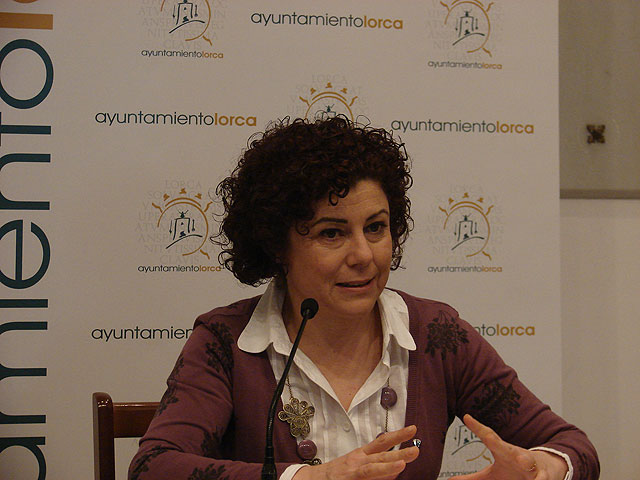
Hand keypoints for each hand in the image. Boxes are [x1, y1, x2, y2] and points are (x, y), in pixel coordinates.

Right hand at [293, 425, 418, 479]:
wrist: (311, 479)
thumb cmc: (337, 473)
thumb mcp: (356, 464)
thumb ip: (376, 466)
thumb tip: (398, 469)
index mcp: (361, 455)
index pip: (382, 442)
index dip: (398, 436)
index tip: (413, 430)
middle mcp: (358, 462)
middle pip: (380, 456)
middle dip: (399, 453)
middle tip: (416, 450)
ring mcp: (353, 473)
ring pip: (371, 470)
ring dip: (387, 468)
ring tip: (402, 464)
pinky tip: (388, 478)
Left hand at [449, 415, 567, 479]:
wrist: (548, 469)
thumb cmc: (515, 471)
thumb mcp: (493, 475)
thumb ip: (473, 478)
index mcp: (504, 452)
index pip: (489, 438)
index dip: (477, 428)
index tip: (467, 418)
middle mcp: (517, 455)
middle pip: (508, 448)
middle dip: (499, 444)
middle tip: (489, 438)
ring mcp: (532, 465)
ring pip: (529, 463)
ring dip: (526, 462)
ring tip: (523, 462)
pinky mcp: (545, 476)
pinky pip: (542, 479)